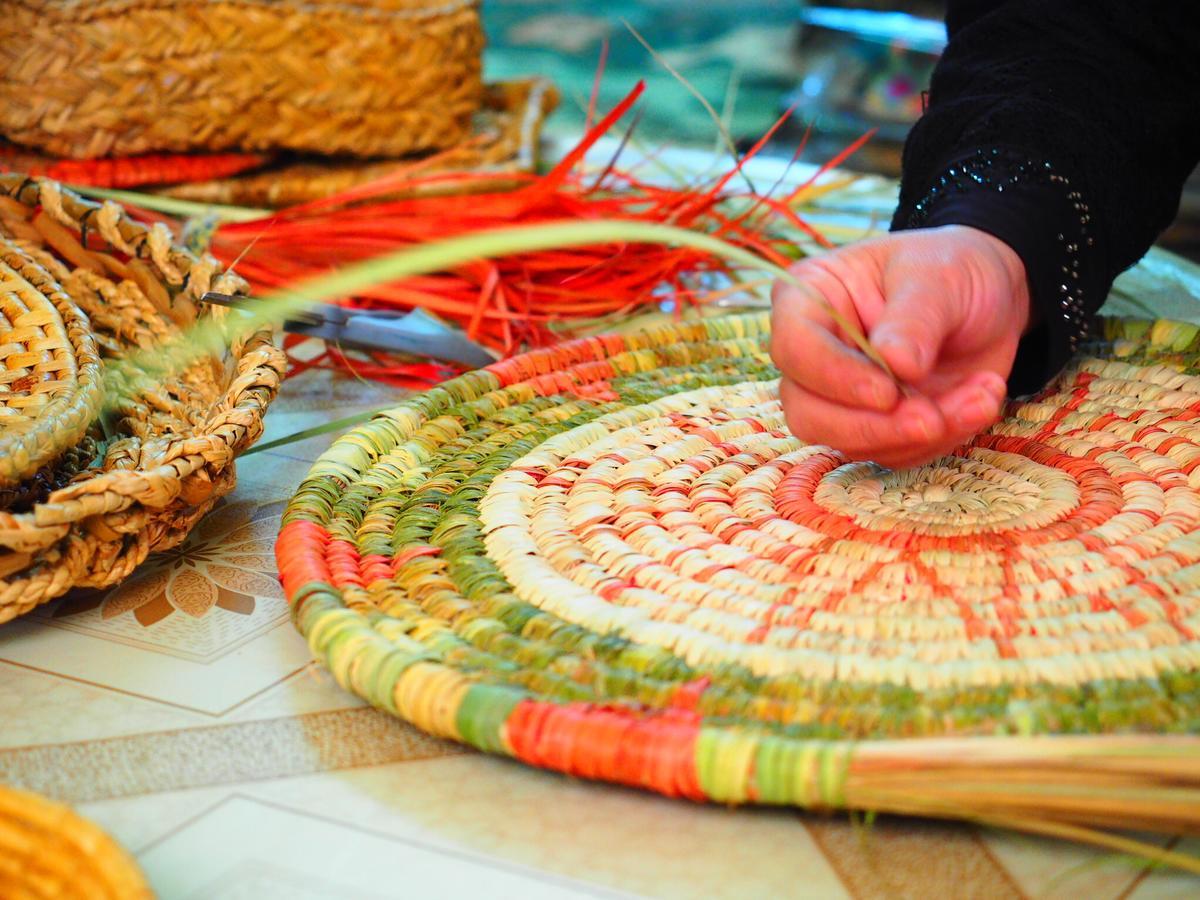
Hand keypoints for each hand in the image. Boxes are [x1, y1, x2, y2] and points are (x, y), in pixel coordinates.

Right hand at [770, 224, 1030, 468]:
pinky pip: (896, 453)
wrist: (991, 298)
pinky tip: (980, 400)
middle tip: (931, 420)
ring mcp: (841, 397)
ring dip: (918, 434)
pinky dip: (944, 437)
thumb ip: (914, 319)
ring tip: (981, 396)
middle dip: (871, 427)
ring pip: (850, 443)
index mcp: (808, 300)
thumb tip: (896, 363)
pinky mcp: (876, 426)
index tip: (888, 391)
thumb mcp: (939, 276)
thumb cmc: (951, 268)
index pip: (793, 348)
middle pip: (807, 412)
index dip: (834, 377)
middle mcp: (814, 355)